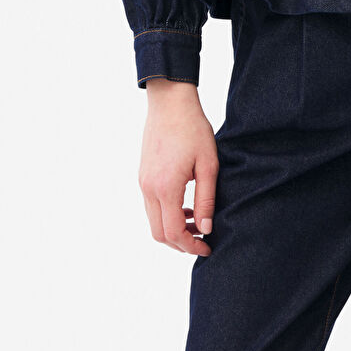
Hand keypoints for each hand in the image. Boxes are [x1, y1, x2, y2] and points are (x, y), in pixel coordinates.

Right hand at [139, 80, 218, 255]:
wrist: (170, 103)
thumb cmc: (193, 129)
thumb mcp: (208, 164)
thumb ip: (206, 200)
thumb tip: (206, 229)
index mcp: (165, 188)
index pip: (173, 233)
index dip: (190, 246)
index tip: (208, 247)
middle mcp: (149, 188)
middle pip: (159, 233)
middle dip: (181, 243)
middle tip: (203, 240)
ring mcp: (143, 182)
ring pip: (153, 221)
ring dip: (173, 229)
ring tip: (196, 222)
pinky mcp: (143, 176)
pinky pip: (151, 206)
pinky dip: (166, 214)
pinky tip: (184, 206)